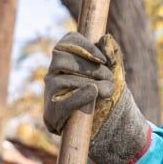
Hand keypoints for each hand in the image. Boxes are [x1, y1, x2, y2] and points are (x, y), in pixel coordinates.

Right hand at [42, 31, 149, 163]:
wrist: (104, 126)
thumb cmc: (105, 93)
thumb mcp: (113, 72)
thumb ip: (111, 55)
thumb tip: (106, 38)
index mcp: (66, 60)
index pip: (67, 41)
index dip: (84, 46)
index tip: (103, 59)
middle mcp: (53, 74)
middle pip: (61, 58)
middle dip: (88, 67)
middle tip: (109, 78)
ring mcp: (49, 93)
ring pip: (61, 80)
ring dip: (88, 82)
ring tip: (107, 90)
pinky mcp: (51, 114)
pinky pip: (62, 102)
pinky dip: (79, 96)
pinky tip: (93, 93)